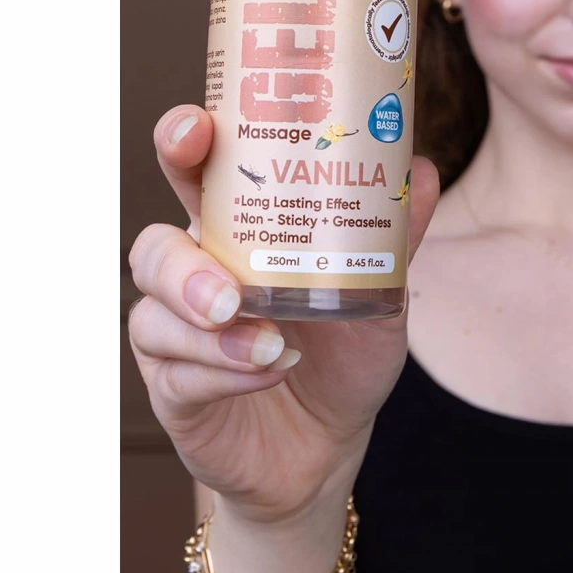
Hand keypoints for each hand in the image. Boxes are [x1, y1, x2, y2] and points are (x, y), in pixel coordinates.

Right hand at [128, 105, 438, 524]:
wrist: (329, 444)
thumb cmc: (344, 353)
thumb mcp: (378, 293)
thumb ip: (393, 237)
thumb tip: (419, 169)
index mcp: (238, 234)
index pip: (196, 177)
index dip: (183, 144)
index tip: (196, 127)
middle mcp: (196, 275)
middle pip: (153, 245)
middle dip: (175, 258)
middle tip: (227, 288)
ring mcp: (177, 333)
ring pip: (156, 313)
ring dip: (211, 329)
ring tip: (267, 340)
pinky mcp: (174, 389)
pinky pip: (179, 374)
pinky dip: (225, 371)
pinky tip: (269, 368)